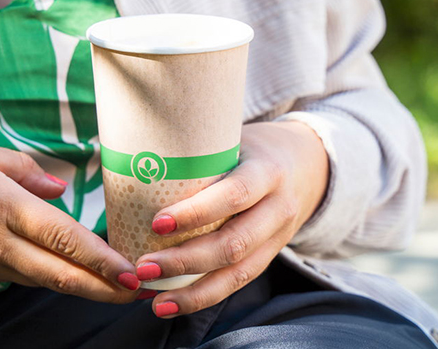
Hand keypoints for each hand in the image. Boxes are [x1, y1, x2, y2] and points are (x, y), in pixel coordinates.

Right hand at [0, 143, 138, 302]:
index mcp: (4, 206)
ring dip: (85, 288)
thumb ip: (27, 171)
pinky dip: (56, 281)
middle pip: (62, 275)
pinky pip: (25, 280)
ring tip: (119, 289)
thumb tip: (60, 189)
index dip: (103, 260)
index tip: (133, 273)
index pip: (65, 239)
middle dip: (106, 289)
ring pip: (47, 282)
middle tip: (141, 293)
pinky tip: (76, 278)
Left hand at [135, 121, 328, 316]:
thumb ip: (201, 157)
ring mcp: (278, 237)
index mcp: (268, 172)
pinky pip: (238, 281)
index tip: (156, 223)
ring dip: (193, 291)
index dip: (196, 212)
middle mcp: (278, 208)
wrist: (307, 166)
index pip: (234, 195)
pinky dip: (204, 296)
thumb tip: (137, 164)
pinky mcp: (270, 256)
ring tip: (155, 300)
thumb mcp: (235, 142)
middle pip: (234, 244)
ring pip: (238, 273)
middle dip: (185, 261)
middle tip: (144, 266)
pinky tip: (174, 303)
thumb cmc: (254, 151)